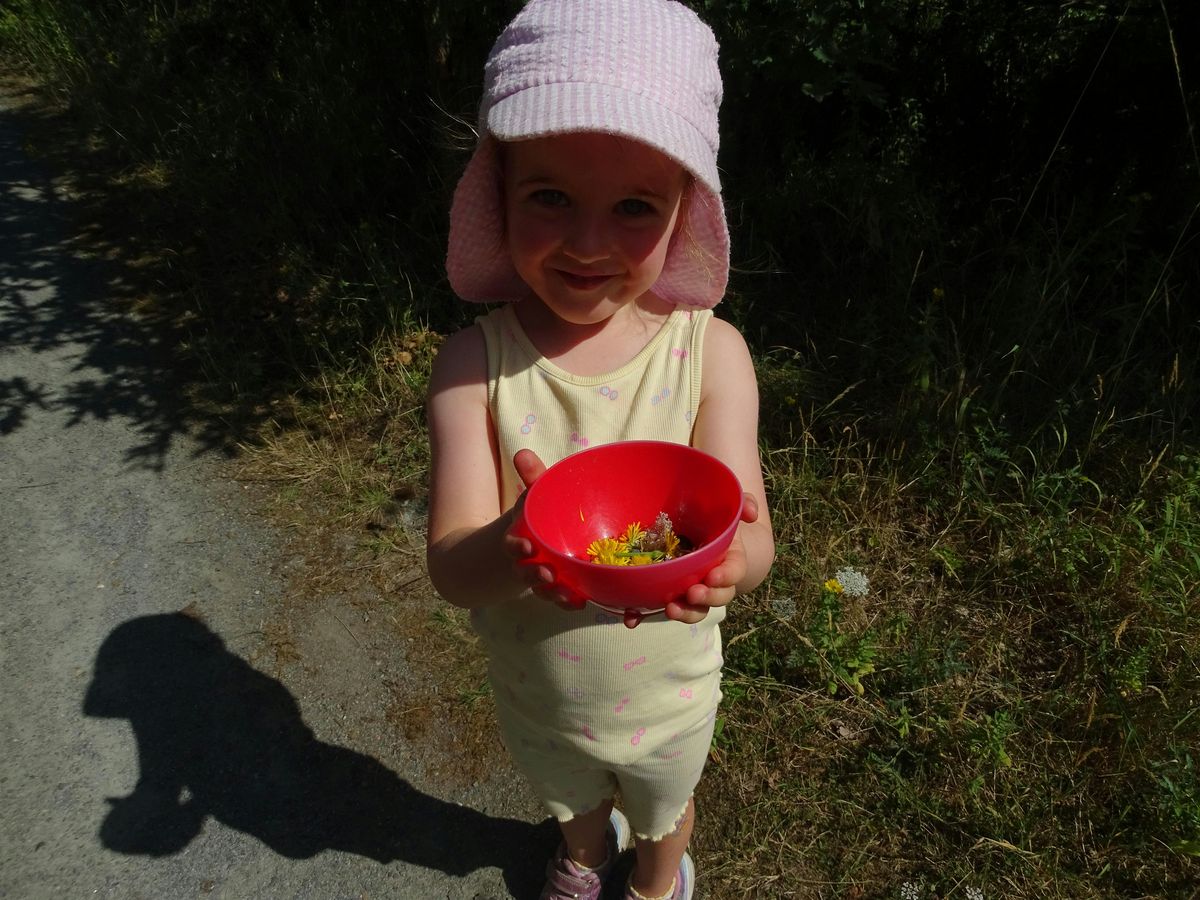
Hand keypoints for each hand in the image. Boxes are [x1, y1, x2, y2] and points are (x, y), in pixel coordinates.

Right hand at [505, 449, 585, 609]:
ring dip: (554, 594)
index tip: (525, 546)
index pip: (512, 545)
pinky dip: (572, 602)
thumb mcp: (535, 496)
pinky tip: (584, 601)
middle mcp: (528, 563)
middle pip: (526, 573)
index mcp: (519, 539)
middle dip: (534, 576)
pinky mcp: (562, 588)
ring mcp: (544, 578)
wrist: (538, 541)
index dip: (516, 547)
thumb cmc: (539, 514)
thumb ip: (532, 477)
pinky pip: (564, 599)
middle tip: (547, 574)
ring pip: (545, 591)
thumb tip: (522, 452)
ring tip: (568, 595)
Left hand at [623, 492, 759, 628]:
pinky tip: (631, 619)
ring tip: (670, 609)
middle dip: (705, 598)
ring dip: (684, 613)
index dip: (726, 576)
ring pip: (694, 610)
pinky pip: (659, 609)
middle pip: (717, 597)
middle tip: (692, 593)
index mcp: (730, 560)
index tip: (713, 576)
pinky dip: (644, 616)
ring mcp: (693, 591)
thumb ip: (742, 505)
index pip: (735, 571)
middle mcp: (714, 581)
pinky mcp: (671, 595)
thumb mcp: (729, 509)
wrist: (700, 533)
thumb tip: (752, 514)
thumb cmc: (714, 520)